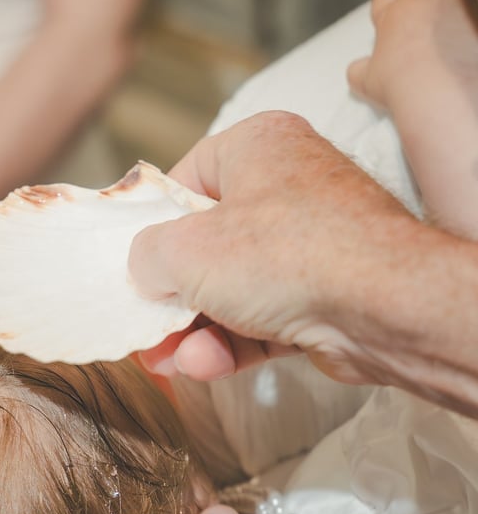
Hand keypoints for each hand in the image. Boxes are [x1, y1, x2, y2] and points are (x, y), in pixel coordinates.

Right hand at [128, 112, 418, 385]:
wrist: (381, 307)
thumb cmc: (287, 254)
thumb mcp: (187, 249)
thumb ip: (147, 255)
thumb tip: (144, 270)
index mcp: (258, 146)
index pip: (189, 177)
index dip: (154, 223)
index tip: (131, 261)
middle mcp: (288, 188)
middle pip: (208, 244)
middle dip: (172, 296)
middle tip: (143, 326)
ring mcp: (310, 247)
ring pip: (234, 291)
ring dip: (196, 330)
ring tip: (166, 361)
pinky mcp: (323, 299)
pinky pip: (263, 320)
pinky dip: (232, 344)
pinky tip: (202, 367)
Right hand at [348, 0, 477, 115]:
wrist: (440, 91)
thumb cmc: (401, 84)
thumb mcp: (368, 82)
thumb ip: (359, 71)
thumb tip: (356, 71)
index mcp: (394, 12)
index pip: (382, 1)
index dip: (384, 15)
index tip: (389, 29)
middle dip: (421, 8)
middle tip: (422, 37)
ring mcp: (455, 0)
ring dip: (448, 12)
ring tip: (447, 43)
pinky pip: (472, 13)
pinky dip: (469, 26)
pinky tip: (463, 48)